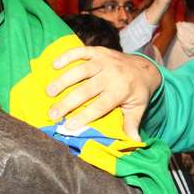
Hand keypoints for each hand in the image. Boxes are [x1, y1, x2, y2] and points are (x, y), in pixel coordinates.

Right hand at [45, 46, 161, 139]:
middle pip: (87, 90)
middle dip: (68, 102)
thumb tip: (133, 142)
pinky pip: (81, 51)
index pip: (101, 105)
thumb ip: (132, 124)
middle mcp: (112, 75)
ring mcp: (104, 61)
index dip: (85, 116)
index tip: (68, 126)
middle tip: (52, 114)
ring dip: (63, 80)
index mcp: (121, 91)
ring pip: (81, 70)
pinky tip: (54, 65)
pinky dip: (67, 56)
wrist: (145, 67)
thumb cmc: (137, 92)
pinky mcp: (98, 52)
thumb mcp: (138, 108)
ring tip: (49, 92)